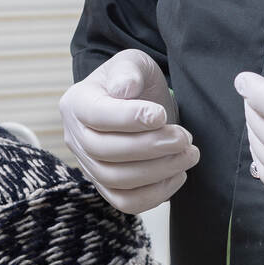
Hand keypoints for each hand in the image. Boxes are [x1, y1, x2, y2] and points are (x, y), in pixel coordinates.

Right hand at [60, 49, 198, 213]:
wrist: (138, 103)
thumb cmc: (133, 81)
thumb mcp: (132, 62)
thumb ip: (128, 71)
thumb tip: (124, 91)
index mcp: (77, 102)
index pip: (96, 115)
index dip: (129, 118)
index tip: (162, 115)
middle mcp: (75, 136)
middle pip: (105, 151)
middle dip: (151, 147)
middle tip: (184, 138)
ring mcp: (88, 165)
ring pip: (116, 180)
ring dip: (158, 171)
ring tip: (188, 154)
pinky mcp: (106, 187)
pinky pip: (125, 202)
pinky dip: (154, 194)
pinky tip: (178, 174)